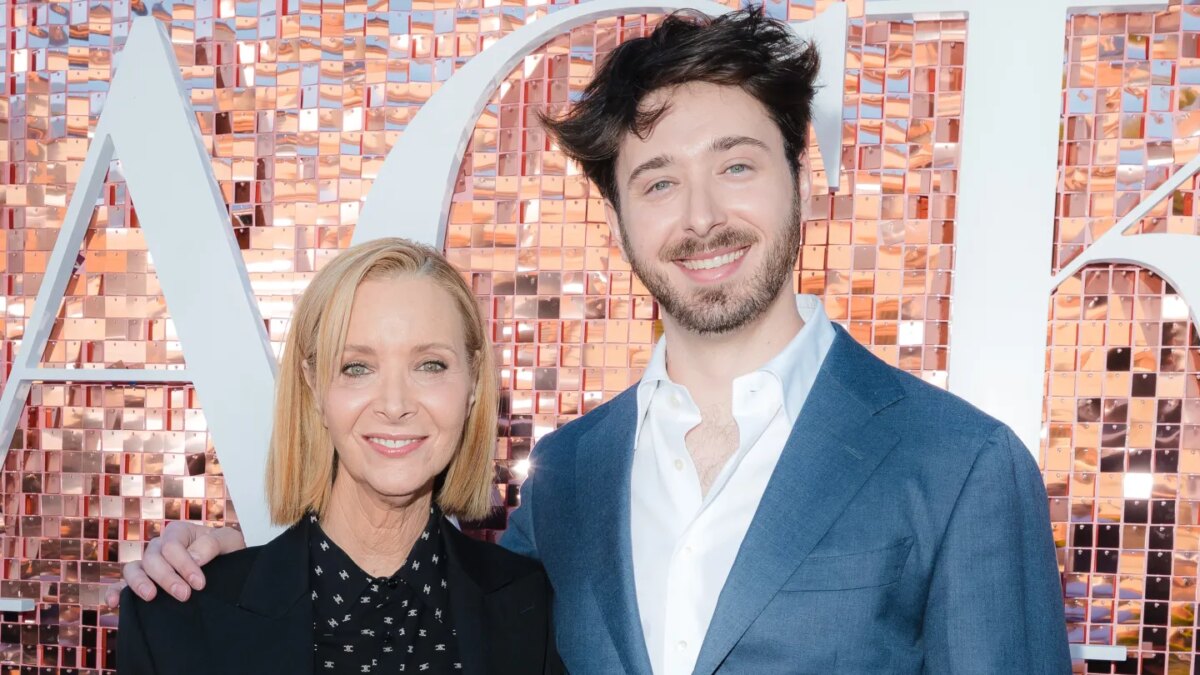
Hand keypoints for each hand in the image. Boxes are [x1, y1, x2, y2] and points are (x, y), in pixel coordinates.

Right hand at [103, 522, 246, 606]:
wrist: (228, 569)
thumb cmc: (226, 552)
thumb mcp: (228, 541)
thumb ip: (212, 543)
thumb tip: (193, 557)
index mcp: (177, 532)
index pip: (171, 546)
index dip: (184, 565)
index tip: (200, 584)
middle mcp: (159, 547)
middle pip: (152, 559)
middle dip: (168, 578)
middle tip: (185, 595)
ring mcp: (148, 566)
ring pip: (132, 569)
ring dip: (139, 583)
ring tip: (151, 597)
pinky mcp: (142, 584)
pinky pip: (121, 586)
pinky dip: (115, 592)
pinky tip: (114, 603)